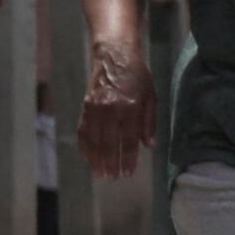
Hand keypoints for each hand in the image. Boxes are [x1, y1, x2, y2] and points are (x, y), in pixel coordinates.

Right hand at [81, 38, 155, 177]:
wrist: (114, 56)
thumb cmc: (137, 76)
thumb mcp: (151, 97)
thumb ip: (149, 122)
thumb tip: (148, 145)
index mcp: (131, 107)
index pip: (129, 139)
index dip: (129, 159)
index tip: (128, 173)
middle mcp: (111, 108)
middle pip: (110, 143)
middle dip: (111, 163)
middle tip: (113, 178)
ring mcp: (95, 107)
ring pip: (94, 140)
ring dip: (96, 158)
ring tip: (100, 173)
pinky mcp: (85, 106)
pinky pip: (83, 131)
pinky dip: (85, 146)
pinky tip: (88, 157)